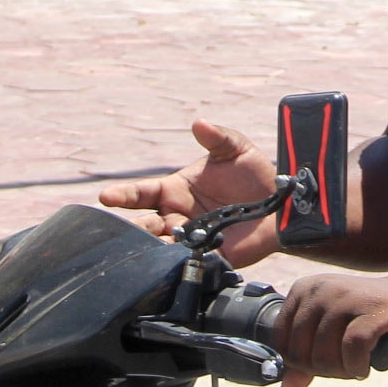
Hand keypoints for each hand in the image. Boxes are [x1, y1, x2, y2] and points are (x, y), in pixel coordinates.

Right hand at [99, 119, 280, 265]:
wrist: (281, 204)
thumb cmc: (253, 174)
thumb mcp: (235, 150)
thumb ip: (216, 138)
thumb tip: (198, 123)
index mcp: (175, 190)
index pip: (141, 193)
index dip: (123, 194)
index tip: (106, 196)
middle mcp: (177, 216)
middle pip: (145, 224)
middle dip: (135, 227)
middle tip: (134, 227)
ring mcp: (191, 239)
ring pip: (161, 247)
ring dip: (154, 247)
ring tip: (154, 245)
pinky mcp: (208, 257)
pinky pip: (187, 263)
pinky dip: (178, 264)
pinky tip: (174, 263)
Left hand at [273, 271, 387, 386]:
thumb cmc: (374, 319)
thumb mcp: (332, 337)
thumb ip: (306, 363)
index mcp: (306, 289)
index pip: (281, 342)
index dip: (300, 364)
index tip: (324, 364)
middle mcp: (323, 289)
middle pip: (301, 352)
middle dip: (323, 370)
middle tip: (346, 366)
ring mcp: (349, 297)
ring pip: (324, 354)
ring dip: (342, 371)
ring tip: (357, 365)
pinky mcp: (375, 310)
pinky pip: (352, 349)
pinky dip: (357, 366)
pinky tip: (366, 366)